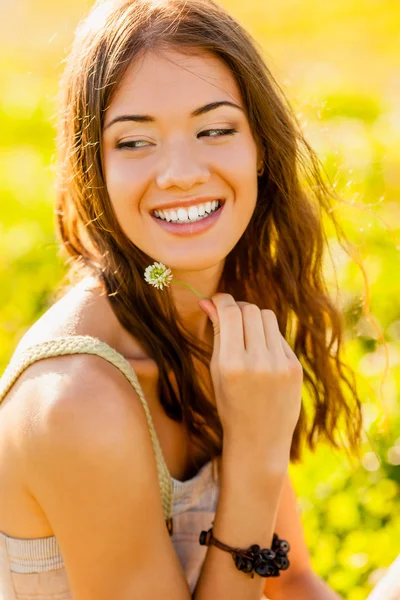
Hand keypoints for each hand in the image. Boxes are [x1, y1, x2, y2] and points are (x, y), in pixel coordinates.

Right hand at [198, 294, 302, 459]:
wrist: (260, 438)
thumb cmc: (230, 404)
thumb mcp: (216, 371)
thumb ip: (216, 334)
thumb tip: (208, 302)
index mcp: (231, 364)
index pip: (230, 313)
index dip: (222, 300)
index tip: (217, 300)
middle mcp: (258, 362)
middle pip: (250, 310)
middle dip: (237, 308)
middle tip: (230, 317)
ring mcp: (280, 364)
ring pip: (267, 317)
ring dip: (254, 319)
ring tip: (246, 333)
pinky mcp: (294, 366)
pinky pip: (279, 335)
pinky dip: (267, 336)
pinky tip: (261, 352)